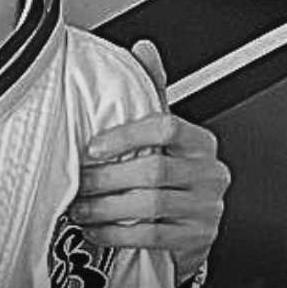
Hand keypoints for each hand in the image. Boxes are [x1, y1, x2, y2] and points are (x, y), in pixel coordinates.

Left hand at [73, 40, 230, 282]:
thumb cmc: (168, 174)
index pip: (166, 127)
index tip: (92, 147)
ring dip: (106, 208)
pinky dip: (118, 234)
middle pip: (153, 170)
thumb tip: (144, 49)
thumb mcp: (161, 134)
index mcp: (199, 142)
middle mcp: (209, 173)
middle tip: (77, 182)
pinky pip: (153, 236)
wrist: (189, 226)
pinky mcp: (197, 238)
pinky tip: (97, 230)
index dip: (126, 136)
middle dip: (106, 178)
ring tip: (80, 209)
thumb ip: (152, 93)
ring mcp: (207, 208)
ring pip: (150, 205)